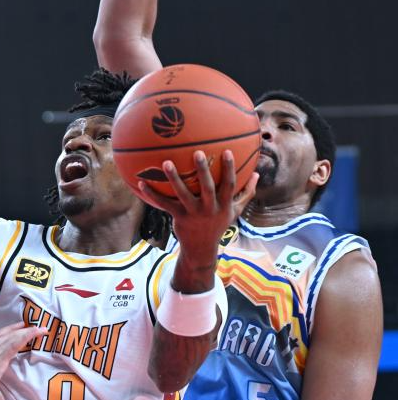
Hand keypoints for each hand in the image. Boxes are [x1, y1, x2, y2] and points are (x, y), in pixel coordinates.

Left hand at [138, 150, 257, 256]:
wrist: (201, 248)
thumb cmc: (218, 225)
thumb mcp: (235, 211)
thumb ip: (246, 193)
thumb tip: (257, 174)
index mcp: (223, 205)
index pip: (229, 184)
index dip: (229, 168)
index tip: (226, 151)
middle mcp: (209, 208)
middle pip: (207, 187)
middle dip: (203, 170)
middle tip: (197, 152)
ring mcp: (193, 213)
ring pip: (183, 194)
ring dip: (174, 178)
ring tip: (166, 162)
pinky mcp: (179, 217)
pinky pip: (164, 204)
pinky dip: (152, 194)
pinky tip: (141, 183)